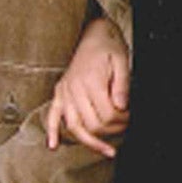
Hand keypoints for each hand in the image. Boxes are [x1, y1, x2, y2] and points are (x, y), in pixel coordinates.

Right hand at [45, 17, 129, 157]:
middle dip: (112, 130)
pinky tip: (53, 146)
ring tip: (106, 150)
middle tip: (125, 126)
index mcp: (91, 80)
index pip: (106, 114)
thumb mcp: (122, 60)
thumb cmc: (108, 46)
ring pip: (74, 126)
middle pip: (92, 124)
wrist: (92, 32)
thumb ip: (122, 84)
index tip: (130, 117)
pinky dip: (51, 131)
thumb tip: (121, 106)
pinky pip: (52, 115)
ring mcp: (65, 91)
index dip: (121, 121)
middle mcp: (75, 88)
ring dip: (90, 142)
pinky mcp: (59, 92)